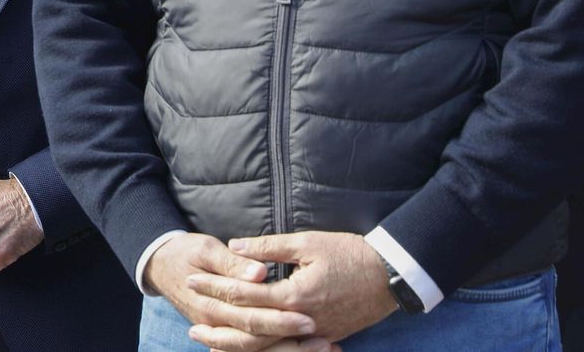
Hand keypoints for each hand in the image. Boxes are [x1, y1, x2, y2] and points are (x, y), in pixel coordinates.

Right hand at [144, 233, 319, 351]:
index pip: (250, 318)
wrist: (161, 265)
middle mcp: (215, 326)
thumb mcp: (205, 249)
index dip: (280, 319)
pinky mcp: (226, 333)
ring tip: (324, 347)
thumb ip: (233, 263)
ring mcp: (219, 333)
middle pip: (257, 341)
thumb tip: (259, 273)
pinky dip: (279, 350)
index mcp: (210, 305)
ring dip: (290, 351)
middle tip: (322, 336)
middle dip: (291, 341)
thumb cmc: (185, 253)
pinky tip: (308, 348)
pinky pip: (253, 350)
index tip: (309, 317)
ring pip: (256, 351)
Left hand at [184, 232, 396, 346]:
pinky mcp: (323, 338)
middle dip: (218, 325)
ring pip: (268, 346)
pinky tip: (247, 348)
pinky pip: (288, 349)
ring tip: (211, 344)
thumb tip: (234, 247)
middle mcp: (301, 320)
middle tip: (190, 326)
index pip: (244, 294)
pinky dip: (265, 350)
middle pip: (250, 329)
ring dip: (237, 346)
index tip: (191, 279)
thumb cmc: (350, 254)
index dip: (215, 287)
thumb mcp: (308, 243)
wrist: (392, 275)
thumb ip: (268, 248)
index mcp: (294, 295)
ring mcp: (313, 334)